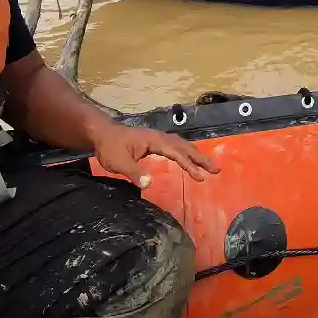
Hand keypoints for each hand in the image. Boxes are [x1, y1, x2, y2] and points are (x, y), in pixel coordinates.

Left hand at [91, 122, 220, 188]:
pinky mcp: (154, 142)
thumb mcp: (118, 162)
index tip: (200, 177)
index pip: (176, 153)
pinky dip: (186, 152)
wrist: (101, 134)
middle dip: (201, 158)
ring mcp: (157, 139)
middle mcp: (159, 137)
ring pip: (181, 145)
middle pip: (184, 146)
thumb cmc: (110, 147)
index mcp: (154, 140)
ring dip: (196, 155)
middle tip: (216, 170)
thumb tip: (149, 184)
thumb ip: (134, 172)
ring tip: (208, 166)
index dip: (189, 165)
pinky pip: (176, 146)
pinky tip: (189, 159)